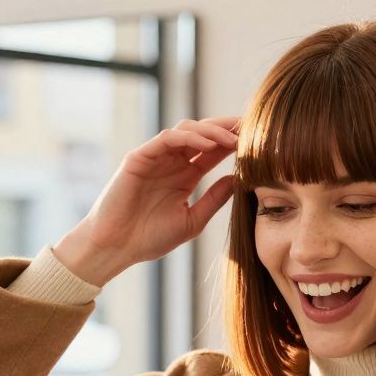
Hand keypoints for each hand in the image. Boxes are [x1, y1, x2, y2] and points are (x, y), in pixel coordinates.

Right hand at [54, 116, 239, 284]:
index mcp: (184, 175)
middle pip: (203, 133)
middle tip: (252, 127)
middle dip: (227, 128)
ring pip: (186, 129)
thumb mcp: (192, 220)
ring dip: (212, 131)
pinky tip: (208, 144)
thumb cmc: (149, 239)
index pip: (213, 150)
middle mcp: (171, 162)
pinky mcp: (139, 158)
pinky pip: (166, 139)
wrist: (116, 248)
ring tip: (234, 138)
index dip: (234, 143)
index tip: (259, 140)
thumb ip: (215, 199)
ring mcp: (155, 157)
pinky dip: (188, 137)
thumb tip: (240, 179)